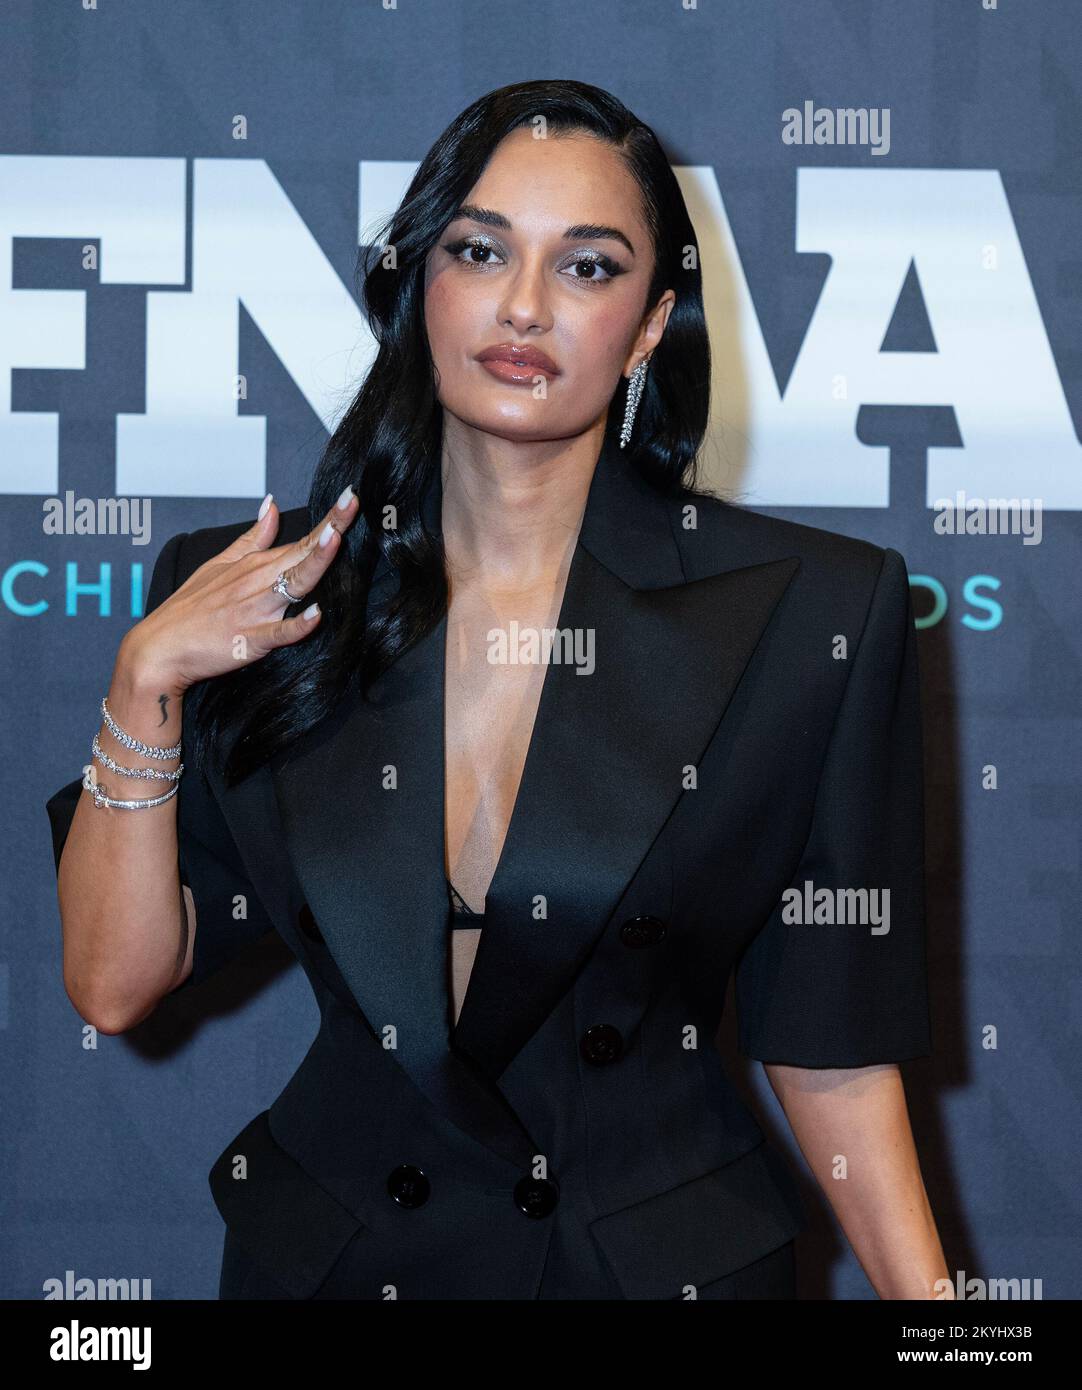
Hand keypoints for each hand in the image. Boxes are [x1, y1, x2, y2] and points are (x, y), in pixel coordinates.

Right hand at [122, 489, 360, 694]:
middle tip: (352, 502)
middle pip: (303, 553)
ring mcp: (255, 611)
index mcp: (255, 565)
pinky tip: (316, 614)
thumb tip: (271, 505)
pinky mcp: (249, 640)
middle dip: (330, 529)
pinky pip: (278, 633)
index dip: (328, 520)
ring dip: (313, 562)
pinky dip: (296, 625)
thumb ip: (252, 538)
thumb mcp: (219, 564)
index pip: (301, 539)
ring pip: (293, 584)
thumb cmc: (190, 608)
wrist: (159, 648)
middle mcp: (258, 582)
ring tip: (334, 539)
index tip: (350, 496)